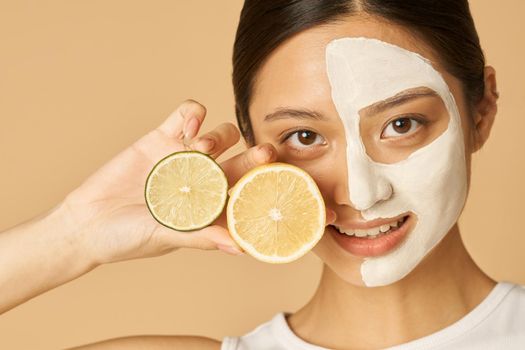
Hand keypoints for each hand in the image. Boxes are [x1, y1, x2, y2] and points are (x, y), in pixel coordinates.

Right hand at [60, 100, 276, 264]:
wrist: (86, 222)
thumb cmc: (128, 239)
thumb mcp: (167, 237)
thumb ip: (202, 236)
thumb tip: (241, 248)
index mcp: (212, 204)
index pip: (248, 190)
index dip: (265, 183)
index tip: (280, 181)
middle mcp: (203, 178)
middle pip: (240, 159)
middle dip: (255, 155)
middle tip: (265, 152)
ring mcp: (184, 156)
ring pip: (220, 134)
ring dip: (219, 136)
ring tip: (201, 148)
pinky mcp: (161, 137)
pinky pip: (186, 115)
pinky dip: (193, 113)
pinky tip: (190, 125)